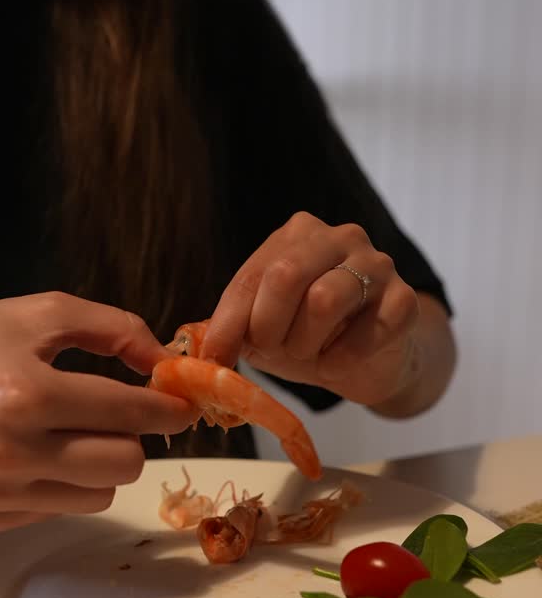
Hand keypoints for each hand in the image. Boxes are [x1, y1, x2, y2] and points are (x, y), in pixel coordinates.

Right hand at [0, 292, 191, 533]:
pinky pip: (56, 510)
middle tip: (115, 417)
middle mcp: (8, 449)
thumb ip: (114, 328)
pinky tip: (27, 454)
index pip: (129, 412)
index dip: (168, 409)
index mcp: (27, 392)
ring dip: (96, 465)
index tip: (182, 407)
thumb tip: (166, 363)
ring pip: (98, 495)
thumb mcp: (40, 313)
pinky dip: (58, 484)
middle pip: (125, 464)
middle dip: (132, 437)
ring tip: (63, 433)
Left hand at [200, 212, 419, 407]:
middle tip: (275, 352)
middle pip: (287, 276)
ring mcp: (378, 264)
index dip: (230, 323)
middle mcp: (340, 237)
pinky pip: (369, 331)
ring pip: (326, 300)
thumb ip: (231, 331)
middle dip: (270, 328)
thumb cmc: (310, 337)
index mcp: (297, 235)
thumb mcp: (263, 330)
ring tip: (310, 355)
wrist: (371, 359)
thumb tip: (192, 353)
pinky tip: (338, 362)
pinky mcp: (406, 300)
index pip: (252, 276)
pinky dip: (344, 358)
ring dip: (308, 343)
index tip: (217, 360)